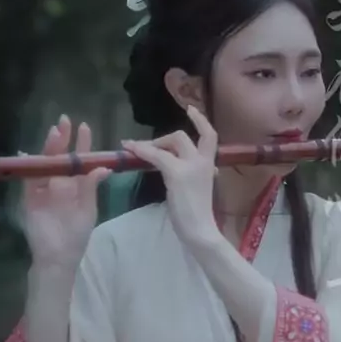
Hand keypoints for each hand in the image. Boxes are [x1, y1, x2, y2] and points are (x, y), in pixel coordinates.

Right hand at [21, 114, 110, 267]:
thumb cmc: (76, 234)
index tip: (84, 126)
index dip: (80, 144)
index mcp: (75, 185)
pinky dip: (28, 168)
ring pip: (45, 165)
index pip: (78, 160)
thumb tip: (103, 167)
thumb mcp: (88, 208)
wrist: (60, 256)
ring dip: (49, 149)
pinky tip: (29, 155)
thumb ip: (91, 187)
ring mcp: (43, 190)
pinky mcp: (30, 199)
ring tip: (55, 133)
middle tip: (65, 121)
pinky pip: (28, 180)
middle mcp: (58, 184)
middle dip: (62, 139)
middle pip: (59, 157)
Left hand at [122, 106, 219, 247]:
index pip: (210, 135)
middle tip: (148, 149)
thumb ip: (194, 175)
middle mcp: (202, 161)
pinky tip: (130, 149)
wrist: (200, 231)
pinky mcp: (176, 174)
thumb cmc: (197, 216)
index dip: (200, 120)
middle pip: (182, 136)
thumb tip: (184, 169)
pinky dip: (141, 150)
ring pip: (170, 141)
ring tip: (135, 150)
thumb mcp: (199, 189)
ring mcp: (190, 166)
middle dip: (163, 139)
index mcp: (209, 166)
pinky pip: (156, 155)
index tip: (190, 109)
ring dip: (151, 144)